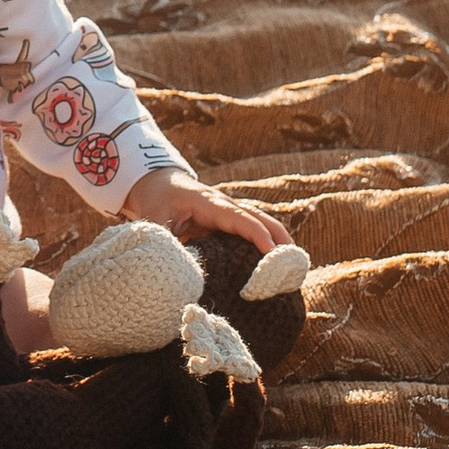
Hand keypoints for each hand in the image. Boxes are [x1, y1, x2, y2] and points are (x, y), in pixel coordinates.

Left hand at [120, 169, 286, 256]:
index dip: (256, 234)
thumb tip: (176, 266)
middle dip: (278, 236)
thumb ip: (164, 239)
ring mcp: (228, 212)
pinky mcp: (227, 222)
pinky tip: (276, 261)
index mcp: (208, 202)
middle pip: (258, 217)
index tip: (271, 251)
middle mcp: (224, 205)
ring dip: (277, 239)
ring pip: (259, 222)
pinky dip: (265, 242)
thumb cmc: (156, 199)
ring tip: (294, 263)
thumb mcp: (154, 219)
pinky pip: (250, 231)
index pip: (238, 218)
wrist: (156, 183)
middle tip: (295, 259)